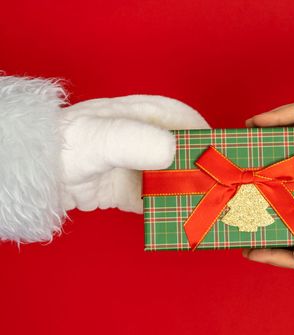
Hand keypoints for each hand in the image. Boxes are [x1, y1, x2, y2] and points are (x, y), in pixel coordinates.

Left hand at [60, 95, 208, 212]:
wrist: (35, 180)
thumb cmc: (63, 148)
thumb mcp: (96, 139)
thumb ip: (131, 140)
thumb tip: (172, 149)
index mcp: (140, 115)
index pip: (183, 119)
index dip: (203, 136)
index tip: (218, 156)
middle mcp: (145, 140)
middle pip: (184, 151)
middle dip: (201, 168)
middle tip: (217, 187)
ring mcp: (139, 167)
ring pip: (175, 177)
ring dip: (190, 192)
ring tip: (206, 207)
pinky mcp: (132, 192)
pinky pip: (160, 200)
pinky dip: (172, 210)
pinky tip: (180, 219)